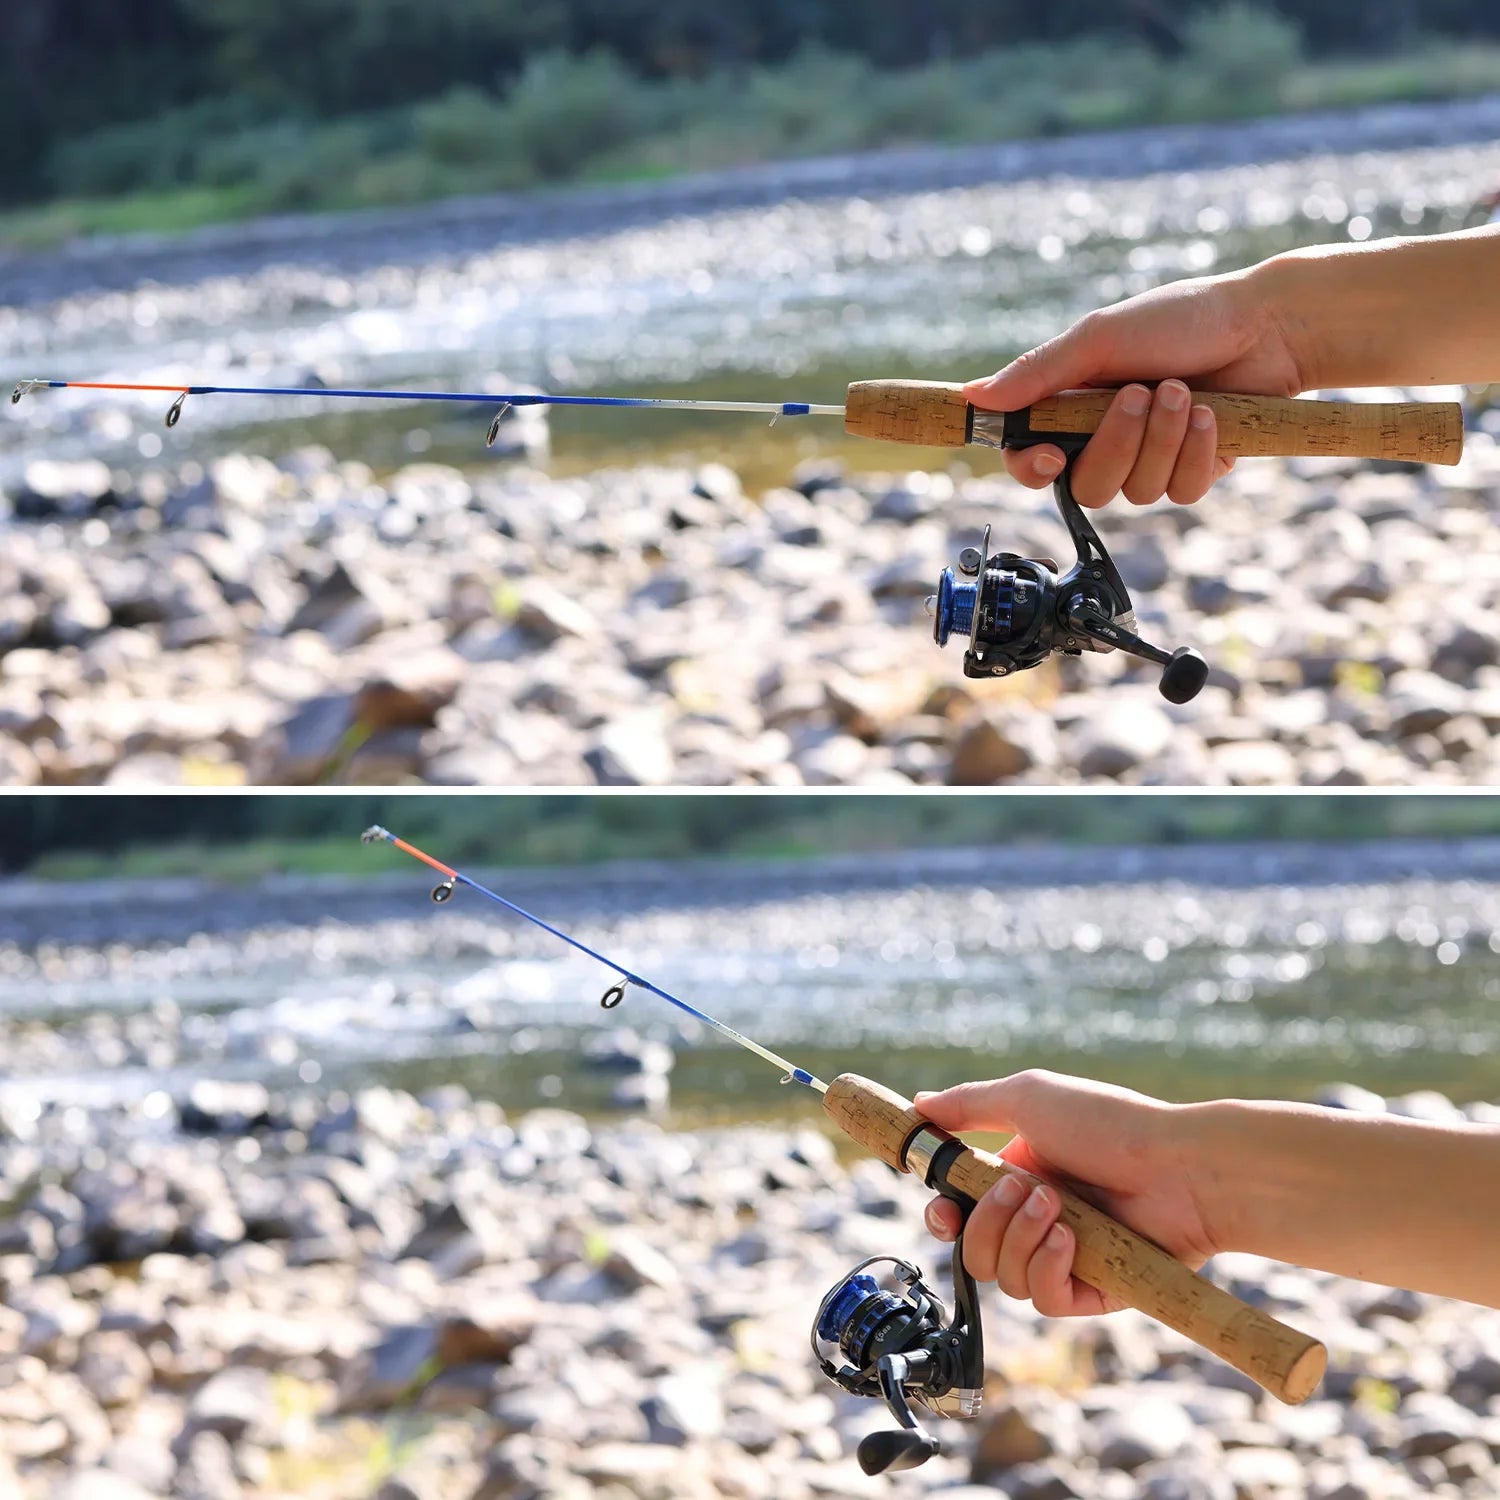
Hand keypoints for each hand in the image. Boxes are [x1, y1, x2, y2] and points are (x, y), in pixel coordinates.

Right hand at [916, 1070, 1219, 1316]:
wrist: (1179, 1166)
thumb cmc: (1107, 1123)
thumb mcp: (1028, 1098)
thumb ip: (969, 1104)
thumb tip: (919, 1105)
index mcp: (1016, 1176)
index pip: (958, 1212)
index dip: (942, 1216)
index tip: (942, 1208)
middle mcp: (1035, 1219)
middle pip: (973, 1249)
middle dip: (987, 1221)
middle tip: (1022, 1189)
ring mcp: (1063, 1256)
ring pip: (1004, 1276)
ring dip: (1021, 1237)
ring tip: (1059, 1208)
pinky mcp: (1093, 1291)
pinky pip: (1044, 1300)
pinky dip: (1047, 1268)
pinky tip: (1070, 1240)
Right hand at [966, 268, 1305, 506]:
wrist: (1264, 325)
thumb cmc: (1179, 319)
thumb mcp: (1099, 337)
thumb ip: (1037, 372)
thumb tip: (973, 396)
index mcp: (1072, 408)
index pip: (1031, 461)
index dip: (1034, 468)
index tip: (1053, 454)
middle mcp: (1105, 440)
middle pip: (1087, 487)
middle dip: (1117, 444)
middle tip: (1142, 393)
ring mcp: (1150, 461)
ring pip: (1137, 492)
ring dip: (1164, 439)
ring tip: (1186, 391)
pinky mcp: (1194, 472)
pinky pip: (1182, 492)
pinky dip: (1198, 452)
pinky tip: (1213, 416)